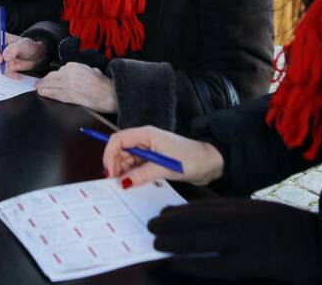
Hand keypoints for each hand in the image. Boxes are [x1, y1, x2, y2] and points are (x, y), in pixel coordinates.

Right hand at [0, 33, 49, 78]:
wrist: (34, 56)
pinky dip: (9, 74)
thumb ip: (14, 48)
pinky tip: (16, 73)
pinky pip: (1, 72)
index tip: (1, 60)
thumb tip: (4, 56)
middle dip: (1, 64)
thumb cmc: (29, 47)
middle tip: (12, 64)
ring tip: (16, 65)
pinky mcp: (2, 66)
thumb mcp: (24, 44)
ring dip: (6, 69)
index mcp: (0, 39)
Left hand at [36, 62, 117, 112]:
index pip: (60, 70)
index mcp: (75, 66)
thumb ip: (81, 70)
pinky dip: (47, 93)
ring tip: (37, 88)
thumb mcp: (92, 70)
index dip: (55, 75)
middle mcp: (69, 74)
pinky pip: (54, 94)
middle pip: (52, 76)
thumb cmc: (103, 84)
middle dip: (45, 80)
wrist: (108, 94)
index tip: (51, 78)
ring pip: (51, 85)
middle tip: (38, 82)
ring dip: (43, 86)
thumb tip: (76, 74)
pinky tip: (42, 93)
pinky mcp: (68, 95)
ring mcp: (67, 85)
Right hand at [103, 125, 223, 186]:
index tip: (110, 173)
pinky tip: (133, 184)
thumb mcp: (166, 167)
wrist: (211, 163)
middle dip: (115, 165)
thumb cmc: (191, 159)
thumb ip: (142, 174)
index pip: (118, 139)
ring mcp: (148, 150)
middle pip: (120, 150)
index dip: (110, 155)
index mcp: (146, 134)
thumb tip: (123, 183)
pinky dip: (132, 175)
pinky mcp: (152, 160)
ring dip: (123, 172)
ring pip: (126, 159)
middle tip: (116, 184)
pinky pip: (136, 166)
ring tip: (125, 186)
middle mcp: (144, 140)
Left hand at [148, 198, 321, 282]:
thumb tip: (206, 217)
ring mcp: (244, 240)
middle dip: (170, 223)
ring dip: (174, 241)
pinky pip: (214, 264)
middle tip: (152, 226)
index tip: (164, 212)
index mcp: (243, 206)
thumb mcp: (260, 213)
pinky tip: (178, 263)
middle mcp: (240, 219)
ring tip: (157, 242)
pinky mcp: (250, 262)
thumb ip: (235, 214)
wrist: (321, 245)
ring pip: (199, 240)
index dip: (180, 210)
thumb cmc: (290, 231)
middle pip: (195, 220)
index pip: (203, 206)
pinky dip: (194, 263)